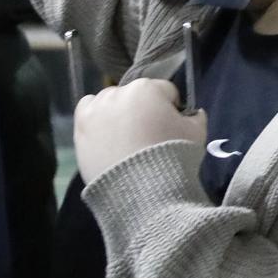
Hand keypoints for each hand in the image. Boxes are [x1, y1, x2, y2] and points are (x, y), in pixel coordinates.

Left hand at [75, 78, 208, 183]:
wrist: (143, 189)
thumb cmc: (173, 156)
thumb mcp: (197, 134)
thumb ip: (196, 117)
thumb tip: (193, 114)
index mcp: (148, 88)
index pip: (165, 91)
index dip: (171, 110)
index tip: (172, 128)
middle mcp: (118, 92)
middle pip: (135, 96)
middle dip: (143, 111)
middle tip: (148, 137)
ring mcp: (97, 109)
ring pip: (111, 103)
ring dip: (119, 114)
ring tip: (126, 141)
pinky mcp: (80, 126)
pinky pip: (88, 111)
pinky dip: (96, 119)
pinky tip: (106, 137)